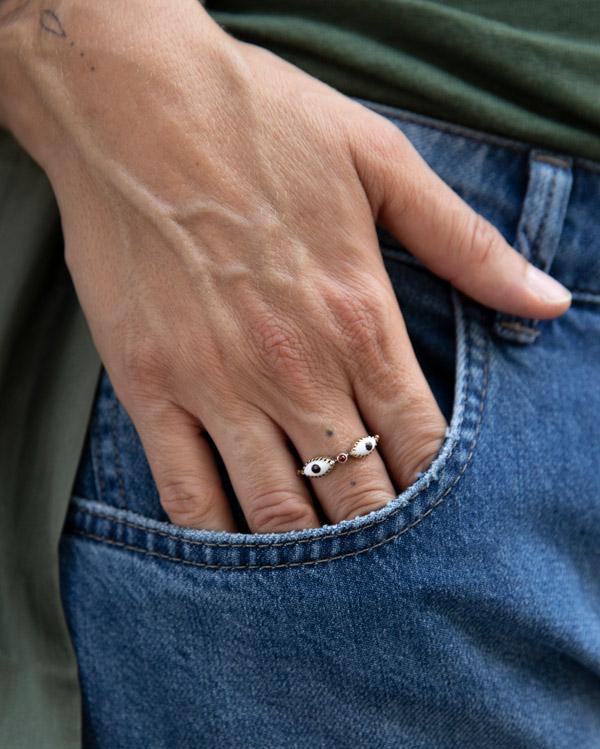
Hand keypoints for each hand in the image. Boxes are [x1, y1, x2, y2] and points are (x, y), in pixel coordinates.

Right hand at [1, 0, 570, 531]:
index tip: (438, 516)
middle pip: (356, 492)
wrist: (132, 103)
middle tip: (386, 558)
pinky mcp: (151, 387)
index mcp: (361, 319)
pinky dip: (217, 535)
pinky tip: (237, 553)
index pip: (420, 443)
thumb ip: (467, 244)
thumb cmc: (261, 123)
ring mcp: (218, 385)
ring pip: (277, 509)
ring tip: (324, 570)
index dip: (434, 491)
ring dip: (308, 551)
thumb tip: (548, 300)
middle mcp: (296, 369)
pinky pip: (186, 492)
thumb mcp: (382, 162)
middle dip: (378, 532)